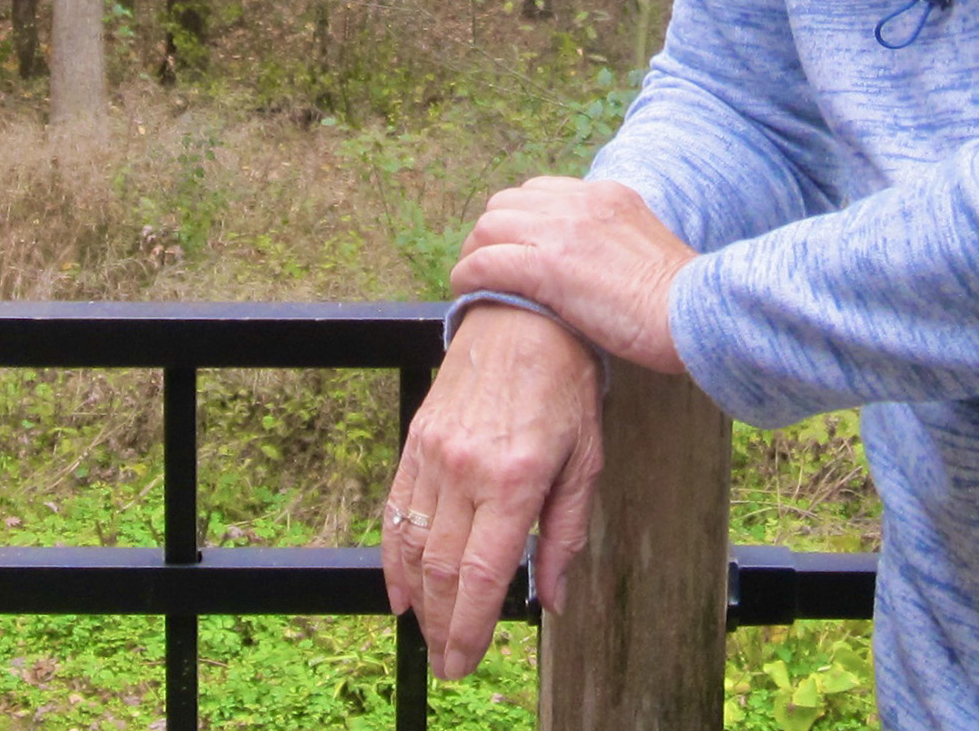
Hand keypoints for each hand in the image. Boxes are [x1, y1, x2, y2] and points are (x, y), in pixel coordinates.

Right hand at [384, 303, 602, 678]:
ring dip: (416, 598)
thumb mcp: (586, 462)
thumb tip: (554, 598)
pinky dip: (392, 554)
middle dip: (441, 625)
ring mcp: (435, 453)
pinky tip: (399, 588)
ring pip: (412, 544)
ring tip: (426, 633)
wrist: (524, 316)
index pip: (480, 574)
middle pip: (440, 569)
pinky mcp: (417, 438)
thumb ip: (565, 534)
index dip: (469, 627)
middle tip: (448, 662)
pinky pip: (396, 506)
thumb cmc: (567, 386)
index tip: (464, 662)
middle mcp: (467, 470)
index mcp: (516, 480)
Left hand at [448, 177, 693, 374]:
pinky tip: (465, 292)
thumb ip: (616, 244)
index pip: (540, 192)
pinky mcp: (548, 266)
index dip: (518, 221)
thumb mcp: (647, 249)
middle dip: (490, 233)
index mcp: (606, 195)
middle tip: (485, 266)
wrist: (697, 313)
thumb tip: (595, 268)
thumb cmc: (682, 300)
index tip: (513, 248)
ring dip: (473, 253)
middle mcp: (581, 202)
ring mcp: (562, 230)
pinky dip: (468, 275)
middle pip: (506, 203)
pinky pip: (486, 261)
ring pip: (489, 227)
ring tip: (471, 280)